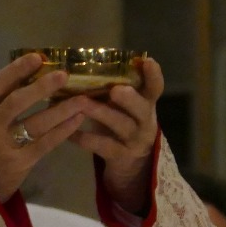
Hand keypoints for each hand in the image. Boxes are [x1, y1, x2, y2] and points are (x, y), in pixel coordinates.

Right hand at [0, 52, 93, 201]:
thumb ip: (0, 99)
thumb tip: (34, 73)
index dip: (18, 70)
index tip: (38, 58)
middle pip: (17, 102)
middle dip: (42, 87)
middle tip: (64, 75)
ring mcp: (4, 145)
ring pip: (36, 123)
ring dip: (61, 110)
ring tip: (82, 99)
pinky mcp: (19, 162)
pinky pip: (45, 143)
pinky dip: (63, 131)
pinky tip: (77, 120)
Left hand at [69, 56, 162, 214]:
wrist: (131, 165)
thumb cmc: (122, 125)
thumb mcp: (124, 107)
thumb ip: (113, 90)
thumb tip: (82, 66)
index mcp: (146, 104)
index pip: (156, 88)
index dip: (154, 75)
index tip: (147, 61)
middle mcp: (145, 121)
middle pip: (142, 108)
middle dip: (129, 98)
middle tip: (115, 90)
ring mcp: (134, 140)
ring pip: (121, 126)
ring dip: (101, 114)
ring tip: (82, 104)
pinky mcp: (120, 156)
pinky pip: (102, 146)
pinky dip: (85, 138)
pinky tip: (69, 133)